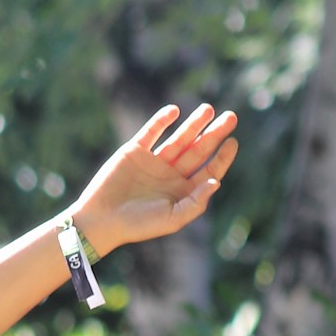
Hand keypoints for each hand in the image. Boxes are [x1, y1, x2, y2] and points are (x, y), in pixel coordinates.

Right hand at [71, 105, 238, 256]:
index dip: (222, 157)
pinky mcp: (134, 151)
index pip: (208, 170)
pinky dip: (161, 120)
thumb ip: (195, 204)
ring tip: (208, 109)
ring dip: (194, 124)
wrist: (102, 219)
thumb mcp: (172, 220)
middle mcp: (171, 175)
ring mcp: (153, 161)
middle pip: (198, 150)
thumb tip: (216, 182)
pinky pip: (151, 131)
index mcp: (182, 192)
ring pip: (179, 138)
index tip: (233, 142)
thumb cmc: (138, 226)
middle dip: (214, 134)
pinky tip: (175, 111)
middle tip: (232, 117)